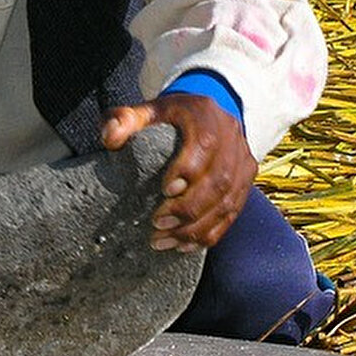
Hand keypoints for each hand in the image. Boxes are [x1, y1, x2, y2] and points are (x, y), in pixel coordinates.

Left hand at [101, 94, 256, 251]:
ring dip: (196, 227)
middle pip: (218, 180)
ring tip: (164, 240)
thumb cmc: (172, 115)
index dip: (188, 169)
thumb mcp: (148, 110)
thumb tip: (110, 137)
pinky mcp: (245, 182)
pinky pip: (233, 213)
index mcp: (206, 116)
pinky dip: (210, 234)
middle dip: (188, 208)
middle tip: (158, 223)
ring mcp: (242, 162)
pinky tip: (184, 245)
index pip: (205, 144)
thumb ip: (125, 119)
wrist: (211, 113)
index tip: (164, 190)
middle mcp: (231, 138)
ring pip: (227, 202)